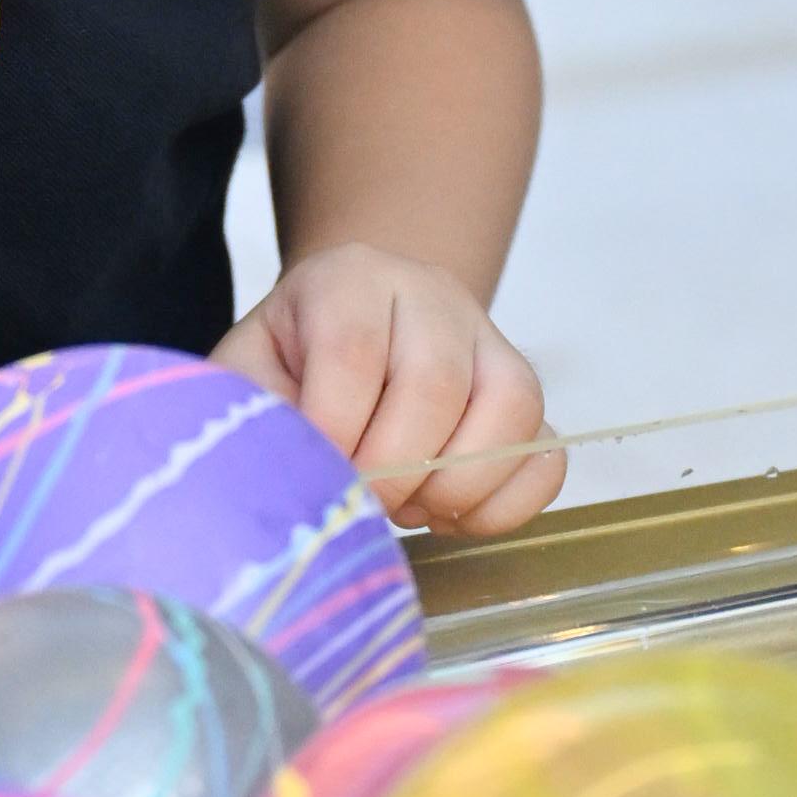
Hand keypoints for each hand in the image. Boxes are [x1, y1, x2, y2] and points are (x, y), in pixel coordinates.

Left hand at [220, 251, 564, 539]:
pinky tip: (452, 516)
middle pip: (435, 382)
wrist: (351, 325)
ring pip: (510, 408)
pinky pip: (547, 453)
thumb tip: (289, 481)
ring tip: (409, 508)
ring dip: (456, 485)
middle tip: (363, 504)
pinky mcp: (524, 393)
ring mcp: (490, 341)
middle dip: (394, 469)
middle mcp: (432, 296)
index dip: (334, 430)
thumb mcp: (249, 369)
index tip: (319, 477)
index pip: (352, 350)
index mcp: (350, 279)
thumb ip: (256, 412)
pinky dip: (506, 504)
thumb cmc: (293, 359)